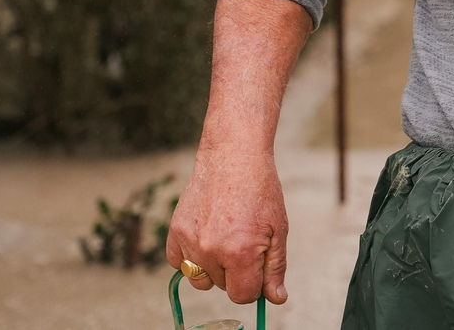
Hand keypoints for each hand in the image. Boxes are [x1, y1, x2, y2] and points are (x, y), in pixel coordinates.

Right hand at [166, 145, 289, 304]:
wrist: (234, 154)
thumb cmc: (261, 190)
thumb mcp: (278, 229)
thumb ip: (275, 268)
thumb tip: (275, 298)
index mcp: (240, 253)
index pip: (243, 296)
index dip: (254, 286)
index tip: (258, 269)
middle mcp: (211, 251)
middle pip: (222, 286)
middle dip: (236, 272)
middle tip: (244, 240)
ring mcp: (190, 241)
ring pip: (200, 279)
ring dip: (213, 268)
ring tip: (225, 239)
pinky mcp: (175, 231)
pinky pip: (178, 263)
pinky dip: (190, 257)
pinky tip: (206, 236)